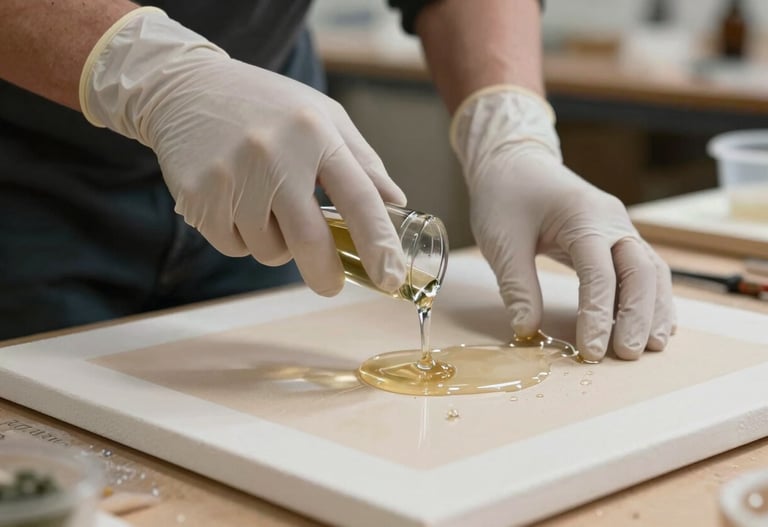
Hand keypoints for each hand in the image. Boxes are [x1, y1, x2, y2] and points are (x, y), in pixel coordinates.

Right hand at [79, 8, 405, 295]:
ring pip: (269, 250)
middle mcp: (274, 155)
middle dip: (326, 274)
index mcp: (315, 133)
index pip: (358, 199)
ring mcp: (232, 177)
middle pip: (309, 241)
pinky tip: (236, 203)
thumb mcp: (323, 116)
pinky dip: (243, 239)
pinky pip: (234, 246)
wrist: (185, 88)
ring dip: (278, 246)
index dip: (379, 244)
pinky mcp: (198, 196)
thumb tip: (396, 204)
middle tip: (332, 285)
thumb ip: (363, 161)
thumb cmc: (267, 107)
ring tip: (267, 206)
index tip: (391, 278)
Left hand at [451, 87, 675, 360]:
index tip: (591, 352)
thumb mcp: (502, 241)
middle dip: (638, 316)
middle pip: (641, 271)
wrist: (513, 162)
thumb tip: (527, 331)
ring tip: (649, 348)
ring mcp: (620, 228)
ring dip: (653, 310)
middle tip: (627, 356)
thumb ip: (517, 287)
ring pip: (652, 271)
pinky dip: (651, 298)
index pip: (600, 273)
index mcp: (584, 216)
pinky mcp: (617, 237)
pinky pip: (644, 269)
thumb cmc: (504, 196)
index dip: (597, 315)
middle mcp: (612, 221)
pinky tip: (652, 326)